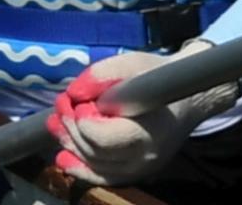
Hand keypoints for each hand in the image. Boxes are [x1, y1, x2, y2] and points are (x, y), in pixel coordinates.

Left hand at [47, 46, 225, 184]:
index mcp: (149, 129)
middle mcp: (145, 157)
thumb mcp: (131, 64)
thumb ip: (101, 75)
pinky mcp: (135, 174)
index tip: (77, 101)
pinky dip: (80, 168)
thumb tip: (73, 93)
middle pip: (96, 152)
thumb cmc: (156, 77)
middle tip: (61, 104)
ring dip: (70, 145)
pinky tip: (63, 156)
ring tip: (56, 123)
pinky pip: (103, 177)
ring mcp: (140, 170)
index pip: (104, 138)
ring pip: (95, 166)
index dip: (83, 121)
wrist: (186, 99)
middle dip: (71, 128)